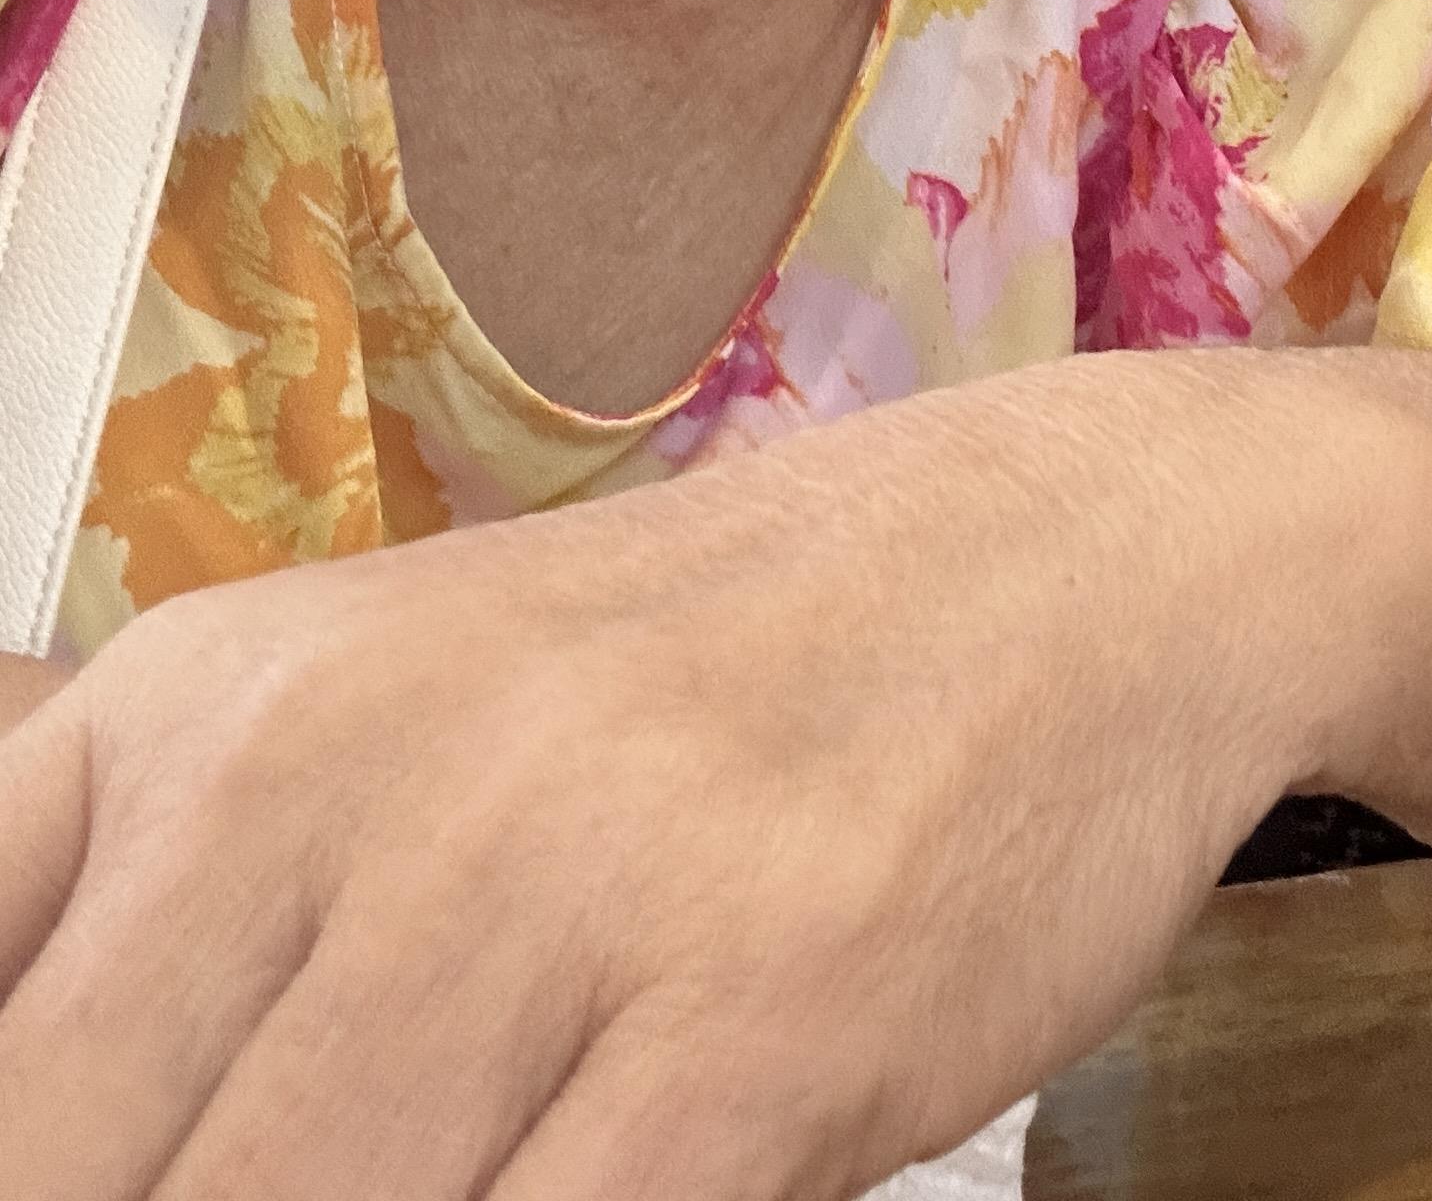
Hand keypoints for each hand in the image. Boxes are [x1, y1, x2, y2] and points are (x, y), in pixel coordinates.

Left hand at [0, 358, 1353, 1198]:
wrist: (1067, 556)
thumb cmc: (713, 687)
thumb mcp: (388, 731)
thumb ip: (186, 946)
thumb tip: (69, 1137)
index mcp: (202, 700)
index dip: (34, 1168)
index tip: (108, 1178)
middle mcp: (333, 764)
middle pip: (82, 1181)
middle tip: (358, 1184)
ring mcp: (548, 881)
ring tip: (485, 1179)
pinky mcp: (747, 1020)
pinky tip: (615, 1196)